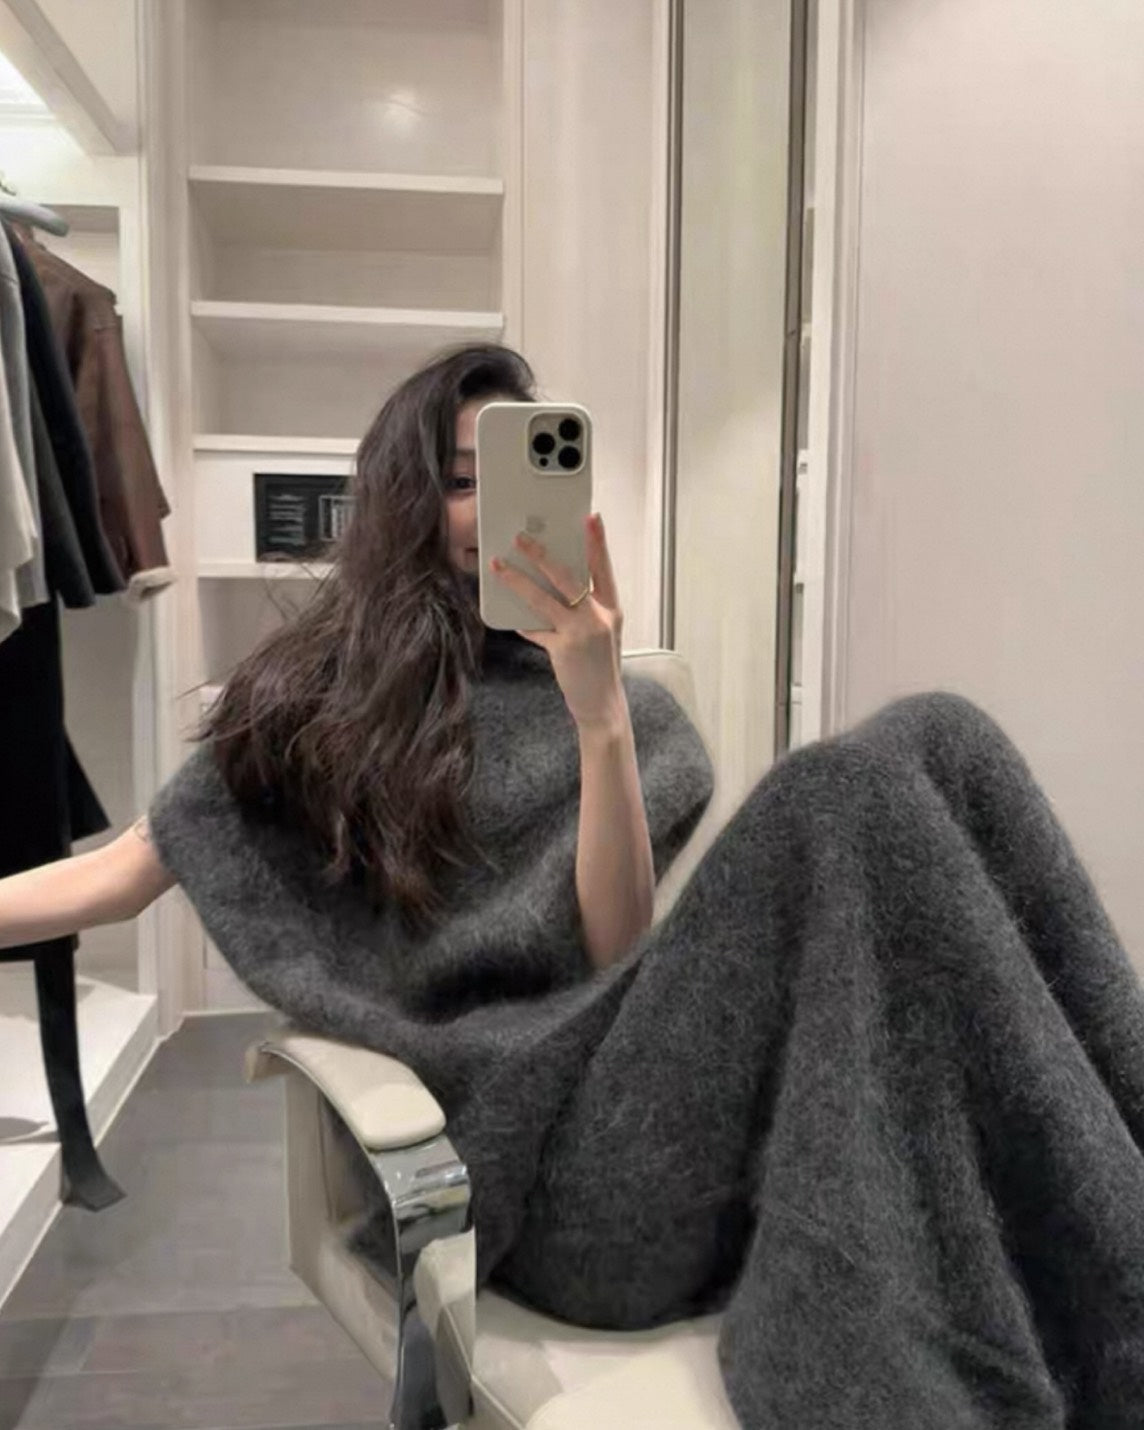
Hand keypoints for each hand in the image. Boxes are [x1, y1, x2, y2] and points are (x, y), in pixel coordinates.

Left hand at [491, 513, 625, 731]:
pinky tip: (510, 616)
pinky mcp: (564, 648)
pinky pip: (536, 628)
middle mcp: (599, 616)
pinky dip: (522, 622)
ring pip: (544, 598)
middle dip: (542, 554)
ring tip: (499, 565)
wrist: (603, 704)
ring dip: (518, 580)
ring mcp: (582, 632)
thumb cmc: (598, 667)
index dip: (597, 542)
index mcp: (611, 609)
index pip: (603, 568)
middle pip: (568, 576)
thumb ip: (581, 611)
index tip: (590, 518)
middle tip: (521, 537)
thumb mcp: (599, 633)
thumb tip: (550, 588)